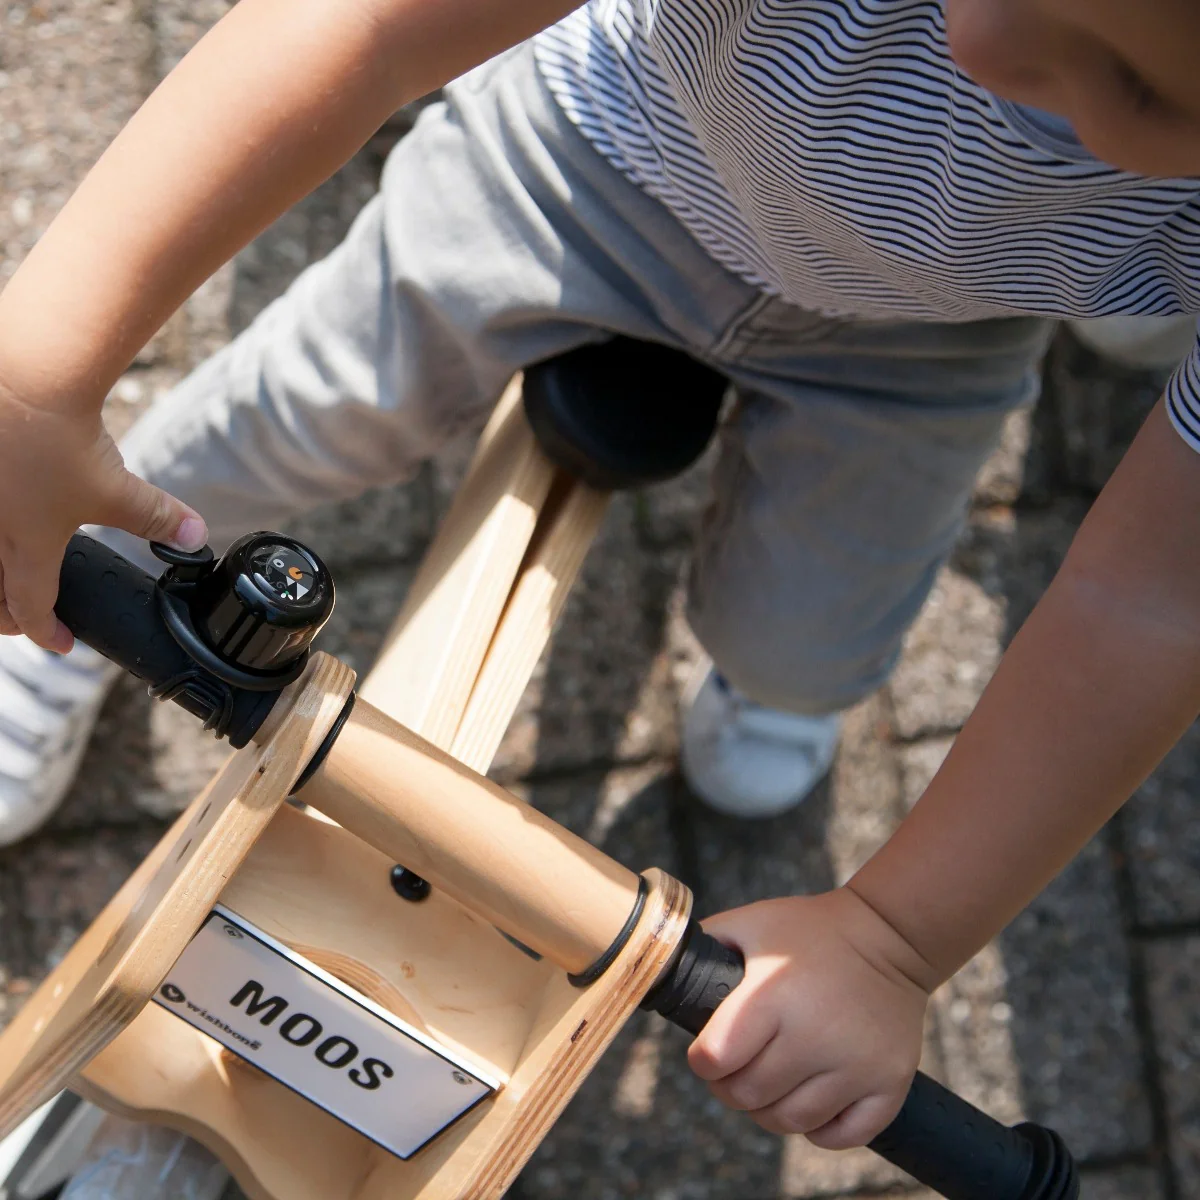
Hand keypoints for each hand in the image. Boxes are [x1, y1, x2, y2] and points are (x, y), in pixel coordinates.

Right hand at [0, 381, 205, 650]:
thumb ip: (157, 517)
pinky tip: (6, 522)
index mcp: (25, 547)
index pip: (30, 606)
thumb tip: (195, 537)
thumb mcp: (117, 488)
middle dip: (5, 615)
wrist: (22, 379)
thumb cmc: (61, 439)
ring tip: (7, 581)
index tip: (62, 641)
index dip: (47, 631)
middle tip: (24, 620)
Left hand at [688, 888, 935, 1148]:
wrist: (889, 937)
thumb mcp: (753, 922)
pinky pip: (841, 1136)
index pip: (714, 1060)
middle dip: (730, 1087)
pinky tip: (810, 1097)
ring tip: (770, 1080)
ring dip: (769, 1109)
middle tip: (736, 1067)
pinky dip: (819, 1130)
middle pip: (747, 1096)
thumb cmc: (810, 931)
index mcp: (774, 995)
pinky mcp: (887, 1084)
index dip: (702, 1060)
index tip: (708, 1050)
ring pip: (789, 1121)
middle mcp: (815, 1035)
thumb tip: (660, 967)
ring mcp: (856, 1065)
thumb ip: (706, 945)